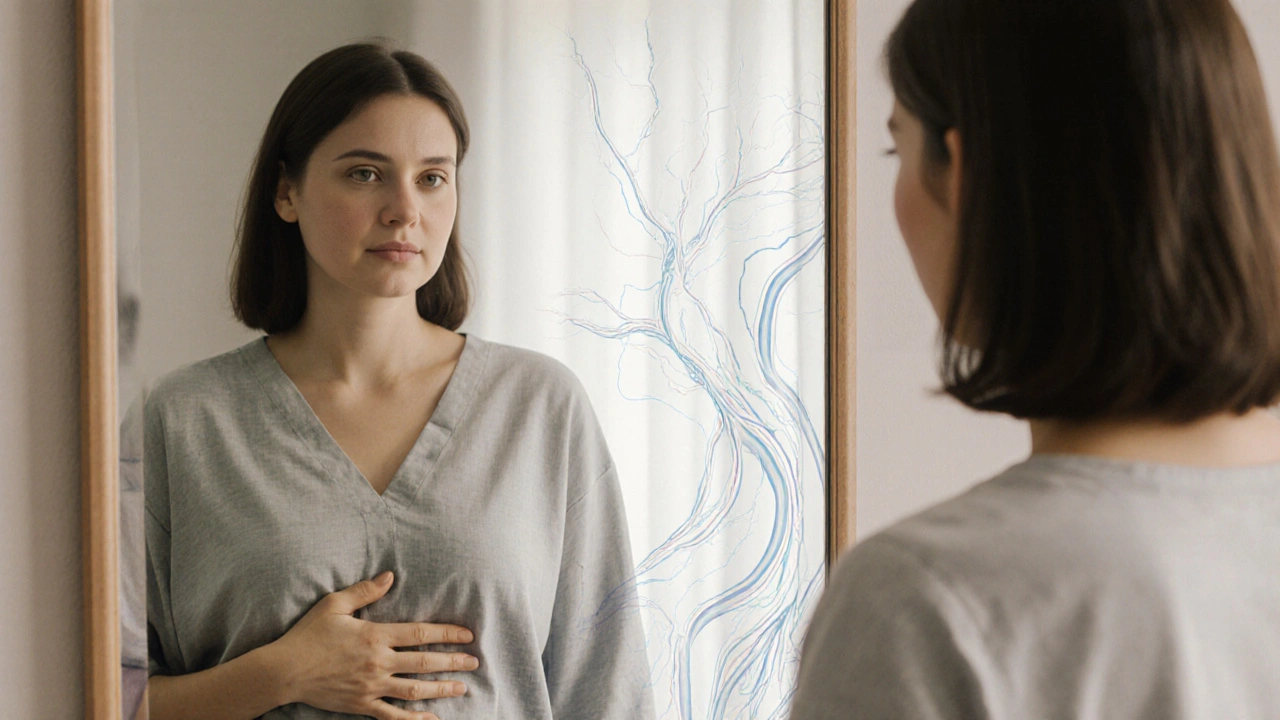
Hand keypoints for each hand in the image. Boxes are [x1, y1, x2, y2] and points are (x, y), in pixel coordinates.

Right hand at [268, 571, 478, 719]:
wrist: (284, 671)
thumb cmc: (308, 635)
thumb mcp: (334, 604)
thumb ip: (365, 591)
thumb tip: (390, 576)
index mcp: (375, 635)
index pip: (421, 634)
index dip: (447, 634)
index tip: (467, 636)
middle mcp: (378, 662)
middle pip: (424, 662)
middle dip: (453, 662)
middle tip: (474, 662)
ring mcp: (372, 686)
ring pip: (414, 690)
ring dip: (441, 688)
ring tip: (462, 687)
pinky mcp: (362, 705)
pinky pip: (393, 716)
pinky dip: (414, 719)